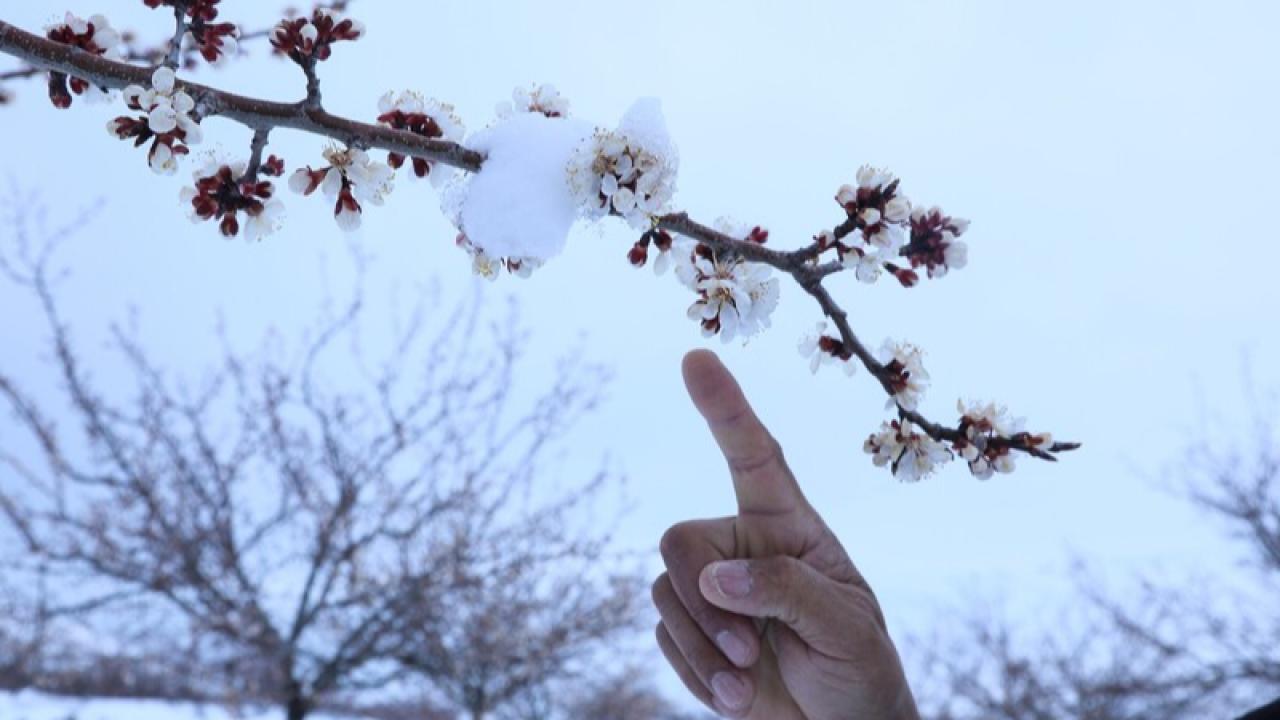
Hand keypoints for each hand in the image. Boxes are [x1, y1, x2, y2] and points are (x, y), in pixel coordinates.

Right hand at [652, 350, 919, 718]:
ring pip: (664, 594)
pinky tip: (736, 694)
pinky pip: (662, 637)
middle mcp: (743, 547)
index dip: (725, 407)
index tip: (695, 358)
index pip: (753, 456)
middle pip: (680, 540)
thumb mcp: (846, 626)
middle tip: (747, 651)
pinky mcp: (691, 634)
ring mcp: (713, 591)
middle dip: (701, 599)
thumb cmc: (861, 671)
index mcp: (789, 527)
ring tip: (749, 682)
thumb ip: (785, 589)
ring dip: (703, 648)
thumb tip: (717, 575)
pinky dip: (694, 673)